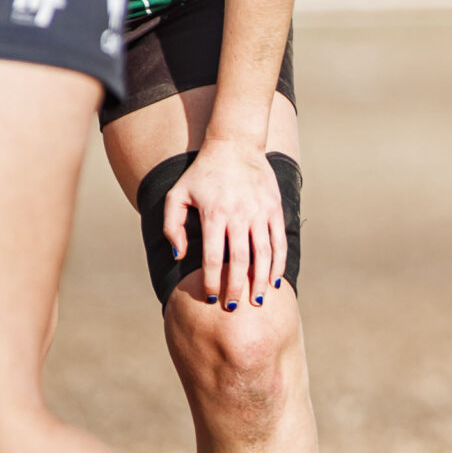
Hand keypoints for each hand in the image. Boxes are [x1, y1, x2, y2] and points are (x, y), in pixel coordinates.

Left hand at [165, 139, 285, 312]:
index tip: (211, 298)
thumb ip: (173, 227)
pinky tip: (274, 279)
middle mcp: (239, 215)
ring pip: (264, 253)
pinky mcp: (274, 209)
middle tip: (233, 307)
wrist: (235, 145)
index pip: (213, 257)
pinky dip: (278, 262)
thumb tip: (180, 256)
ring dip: (261, 280)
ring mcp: (260, 212)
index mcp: (214, 214)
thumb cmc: (201, 173)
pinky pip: (279, 241)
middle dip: (237, 287)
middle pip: (240, 260)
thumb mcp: (177, 196)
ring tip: (257, 300)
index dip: (213, 281)